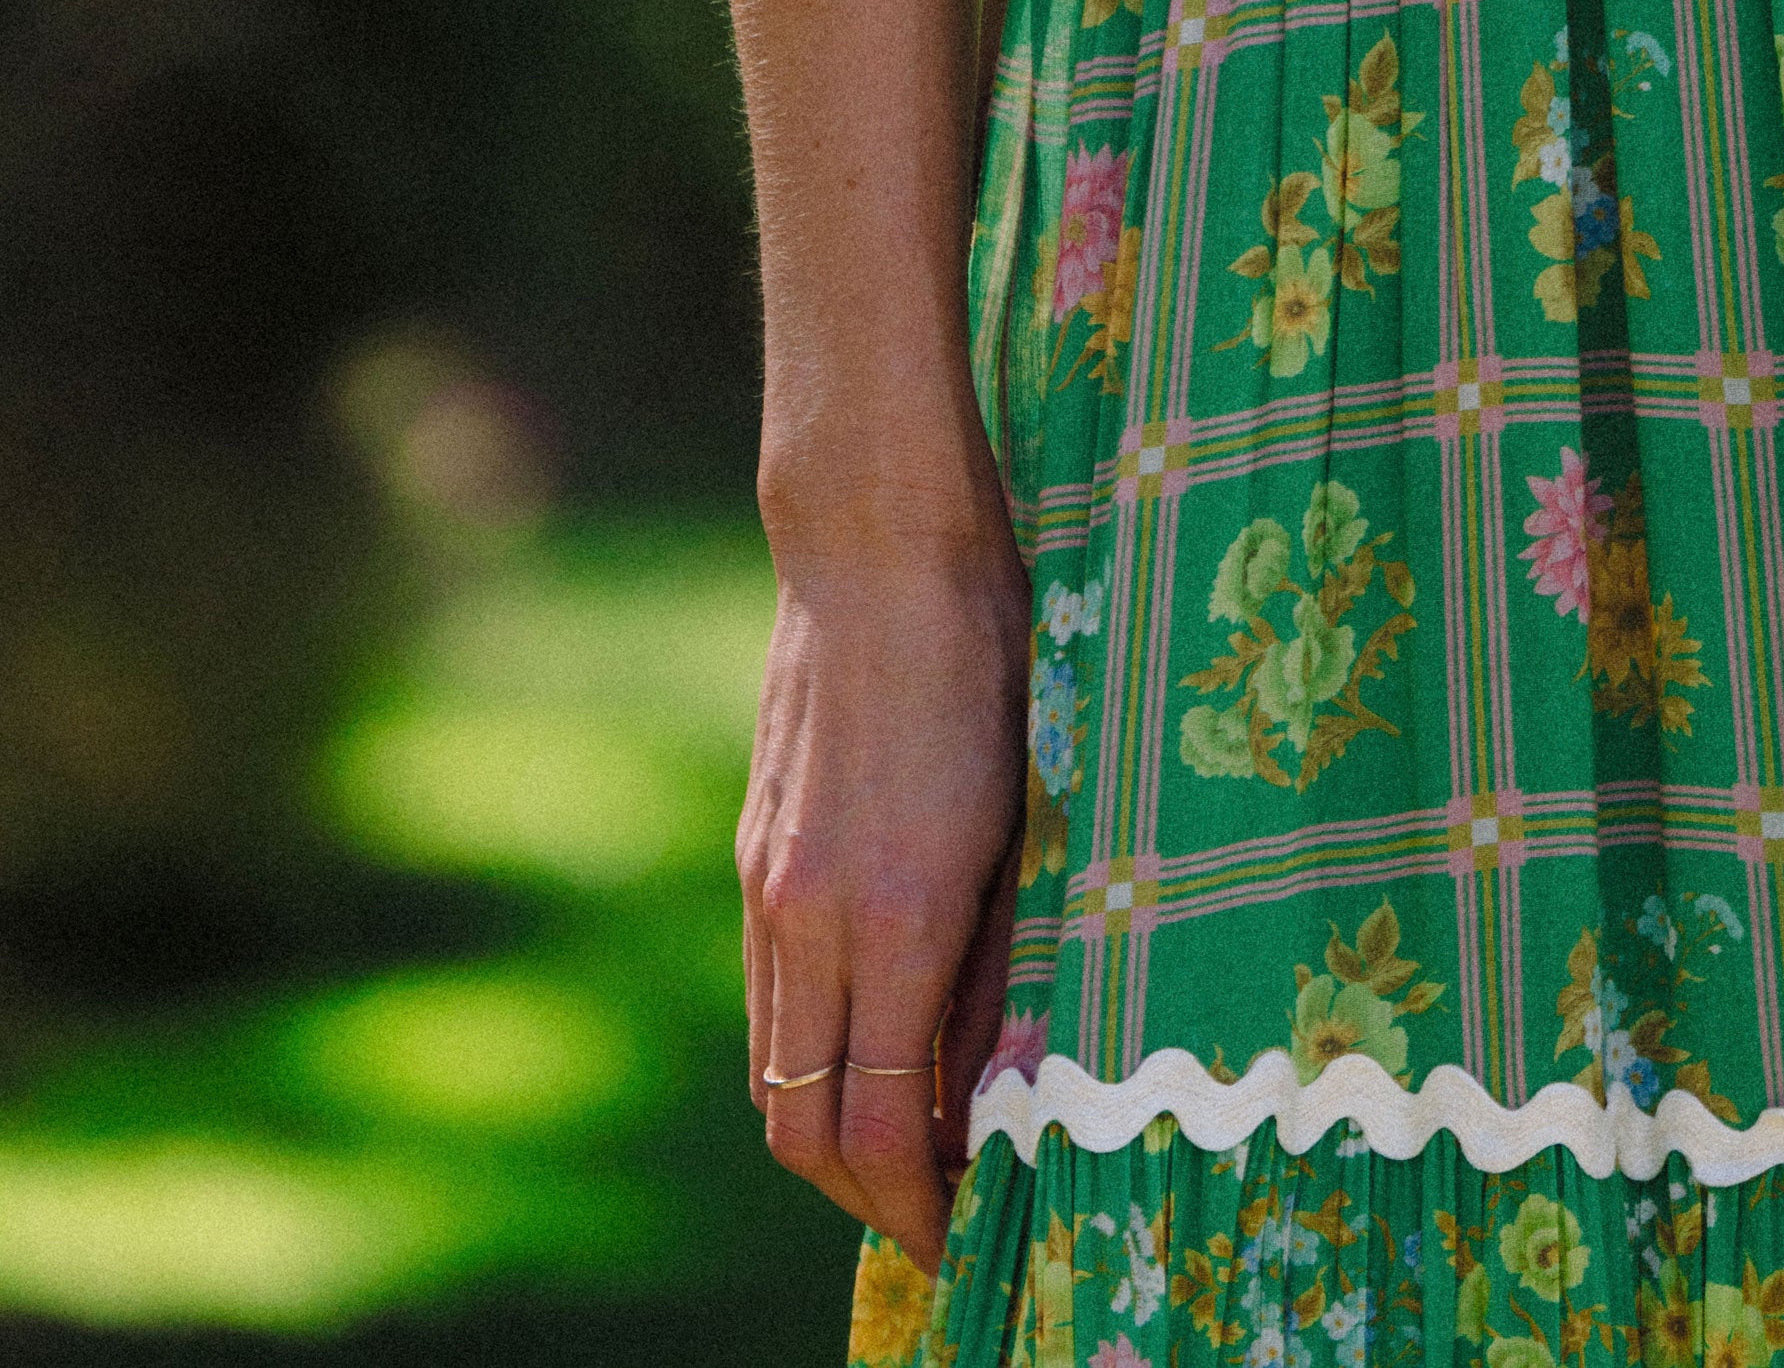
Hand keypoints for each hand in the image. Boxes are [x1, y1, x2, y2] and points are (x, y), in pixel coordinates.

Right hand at [738, 519, 1028, 1269]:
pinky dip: (808, 1053)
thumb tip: (999, 1084)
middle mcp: (811, 915)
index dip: (916, 1207)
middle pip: (802, 1127)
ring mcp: (768, 886)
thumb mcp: (1030, 805)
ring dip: (828, 1132)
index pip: (877, 1126)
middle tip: (936, 1212)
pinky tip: (874, 1039)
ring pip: (771, 1071)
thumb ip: (1004, 955)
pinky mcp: (753, 856)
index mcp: (897, 911)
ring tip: (912, 1140)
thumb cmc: (990, 653)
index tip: (962, 1238)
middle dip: (865, 1198)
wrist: (876, 544)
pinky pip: (767, 999)